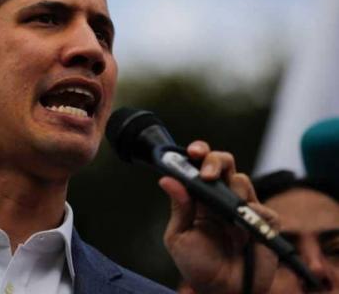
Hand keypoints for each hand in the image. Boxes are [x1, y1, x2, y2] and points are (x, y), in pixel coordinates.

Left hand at [159, 141, 278, 293]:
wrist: (222, 291)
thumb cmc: (198, 266)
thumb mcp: (179, 237)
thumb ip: (179, 208)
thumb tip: (167, 179)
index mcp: (199, 199)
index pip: (200, 167)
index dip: (199, 154)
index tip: (193, 151)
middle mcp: (222, 198)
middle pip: (225, 164)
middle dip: (216, 160)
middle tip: (207, 175)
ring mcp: (244, 208)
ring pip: (241, 181)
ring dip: (231, 192)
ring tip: (224, 216)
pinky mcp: (264, 222)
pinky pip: (262, 209)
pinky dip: (253, 216)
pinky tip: (244, 232)